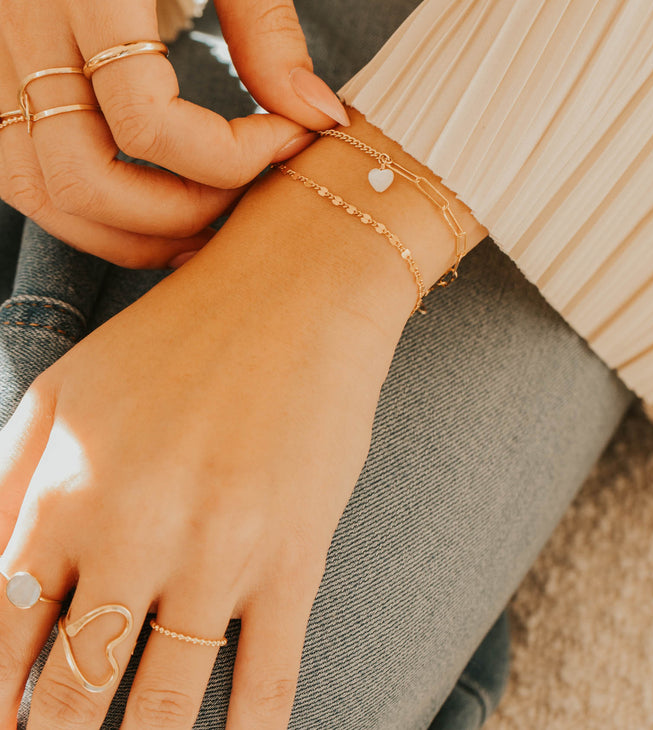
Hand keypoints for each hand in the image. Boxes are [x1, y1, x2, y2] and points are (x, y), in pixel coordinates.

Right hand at [0, 0, 346, 268]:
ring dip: (116, 229)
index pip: (147, 119)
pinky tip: (139, 204)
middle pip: (78, 175)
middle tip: (242, 205)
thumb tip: (318, 116)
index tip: (289, 138)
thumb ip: (271, 26)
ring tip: (195, 229)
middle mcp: (24, 17)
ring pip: (32, 186)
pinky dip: (74, 204)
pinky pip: (16, 161)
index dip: (229, 156)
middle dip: (172, 213)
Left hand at [0, 182, 394, 729]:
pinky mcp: (296, 558)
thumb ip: (4, 486)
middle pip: (70, 694)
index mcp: (64, 490)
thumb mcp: (62, 392)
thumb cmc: (172, 339)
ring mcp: (221, 551)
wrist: (298, 290)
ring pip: (163, 709)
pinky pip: (266, 685)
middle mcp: (135, 532)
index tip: (8, 724)